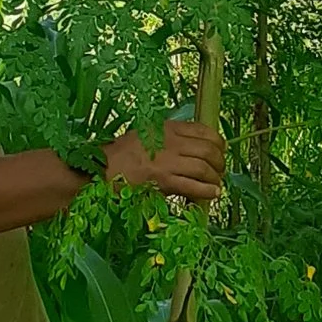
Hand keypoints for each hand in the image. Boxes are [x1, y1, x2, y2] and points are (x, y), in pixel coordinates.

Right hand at [104, 118, 227, 205]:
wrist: (100, 170)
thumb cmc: (120, 155)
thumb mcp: (145, 134)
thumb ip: (168, 137)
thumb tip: (191, 147)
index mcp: (167, 128)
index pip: (203, 130)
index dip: (218, 142)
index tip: (220, 151)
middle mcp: (170, 142)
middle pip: (208, 150)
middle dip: (220, 162)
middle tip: (220, 171)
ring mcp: (167, 161)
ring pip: (204, 168)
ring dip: (215, 178)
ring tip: (216, 184)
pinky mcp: (163, 181)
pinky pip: (193, 186)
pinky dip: (207, 190)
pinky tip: (212, 194)